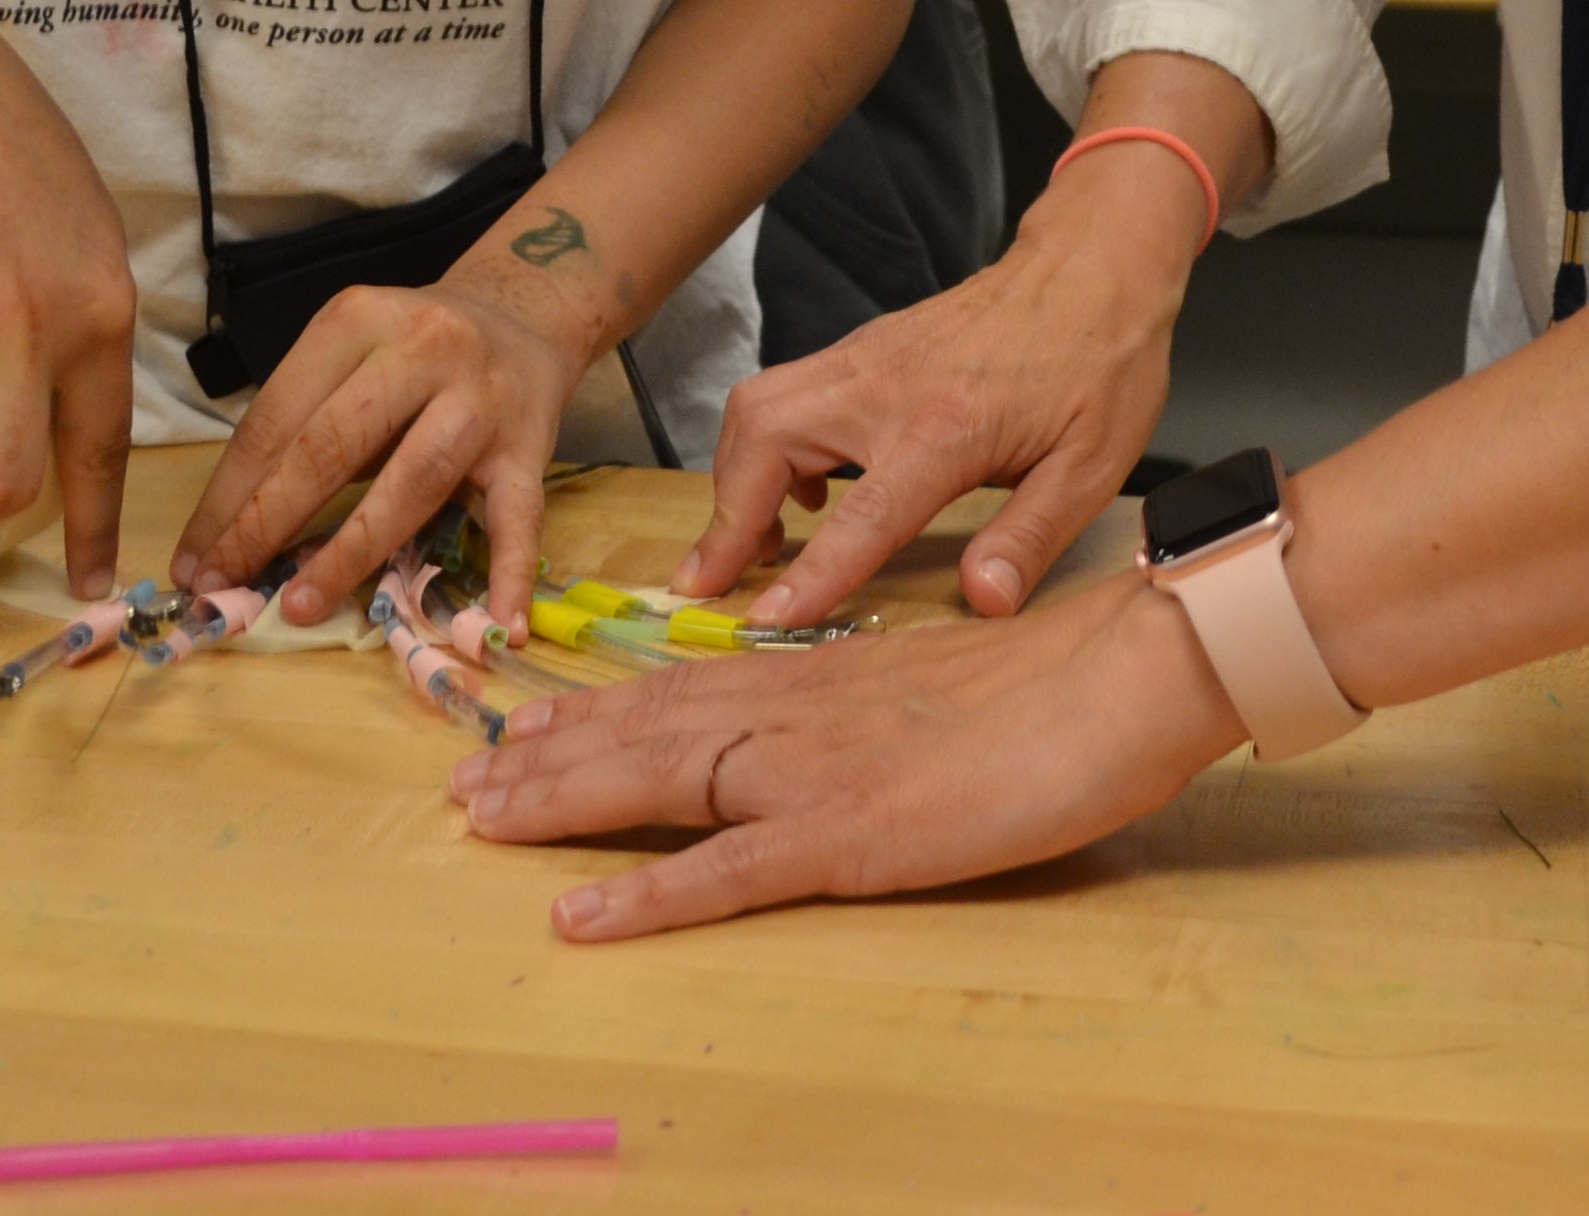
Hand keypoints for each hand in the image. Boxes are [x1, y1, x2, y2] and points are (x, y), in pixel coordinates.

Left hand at [172, 259, 586, 638]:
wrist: (524, 318)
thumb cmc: (414, 353)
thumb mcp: (353, 353)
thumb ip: (305, 426)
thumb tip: (232, 534)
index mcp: (360, 319)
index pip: (277, 417)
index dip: (227, 497)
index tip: (192, 560)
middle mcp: (424, 349)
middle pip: (333, 445)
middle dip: (267, 524)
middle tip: (223, 587)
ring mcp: (483, 400)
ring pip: (414, 482)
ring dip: (352, 553)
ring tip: (302, 607)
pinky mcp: (531, 447)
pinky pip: (519, 519)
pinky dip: (510, 576)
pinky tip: (494, 628)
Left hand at [466, 569, 1244, 936]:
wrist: (1121, 674)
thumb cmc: (1059, 682)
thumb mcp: (944, 685)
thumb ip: (880, 703)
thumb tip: (853, 725)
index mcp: (826, 680)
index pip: (689, 689)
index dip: (601, 709)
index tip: (531, 723)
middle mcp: (799, 714)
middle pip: (650, 730)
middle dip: (552, 756)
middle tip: (468, 778)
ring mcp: (815, 773)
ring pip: (661, 781)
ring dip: (564, 804)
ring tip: (485, 821)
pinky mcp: (848, 835)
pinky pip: (724, 874)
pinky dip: (643, 894)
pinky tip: (579, 914)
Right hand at [673, 146, 1198, 623]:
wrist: (1094, 266)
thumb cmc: (1102, 362)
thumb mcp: (1091, 464)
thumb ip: (1030, 536)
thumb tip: (985, 601)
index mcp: (947, 426)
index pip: (861, 516)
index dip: (810, 576)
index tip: (762, 621)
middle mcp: (887, 384)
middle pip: (764, 438)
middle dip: (726, 515)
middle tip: (714, 582)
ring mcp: (867, 357)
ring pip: (758, 407)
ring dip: (737, 478)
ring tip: (753, 546)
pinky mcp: (865, 347)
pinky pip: (785, 393)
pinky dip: (766, 445)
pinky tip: (808, 491)